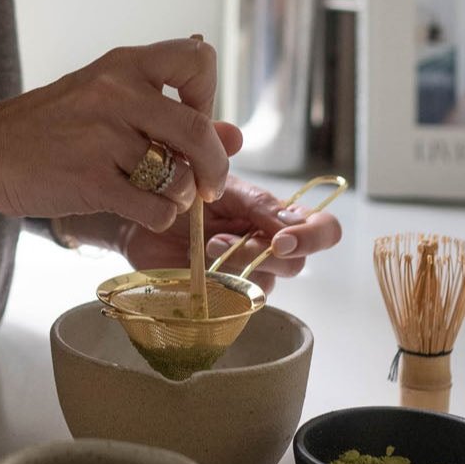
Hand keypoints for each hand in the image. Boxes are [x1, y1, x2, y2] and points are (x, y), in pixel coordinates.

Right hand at [0, 38, 229, 230]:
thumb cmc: (52, 126)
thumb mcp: (107, 101)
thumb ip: (170, 113)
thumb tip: (235, 136)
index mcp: (123, 65)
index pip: (198, 60)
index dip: (208, 94)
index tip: (195, 120)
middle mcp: (115, 94)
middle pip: (198, 131)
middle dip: (216, 167)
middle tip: (211, 184)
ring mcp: (102, 138)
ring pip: (179, 177)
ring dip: (181, 196)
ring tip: (161, 193)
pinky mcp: (90, 182)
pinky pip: (155, 208)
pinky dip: (157, 215)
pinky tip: (138, 208)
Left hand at [117, 173, 342, 295]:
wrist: (141, 219)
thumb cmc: (180, 194)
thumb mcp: (206, 175)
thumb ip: (232, 170)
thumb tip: (254, 162)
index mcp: (274, 215)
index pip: (322, 228)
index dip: (313, 236)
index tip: (282, 239)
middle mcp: (268, 247)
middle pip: (296, 263)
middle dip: (263, 253)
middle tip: (227, 242)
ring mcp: (247, 274)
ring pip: (264, 283)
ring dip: (235, 265)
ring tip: (206, 247)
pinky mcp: (223, 296)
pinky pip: (234, 301)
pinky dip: (216, 284)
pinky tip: (196, 269)